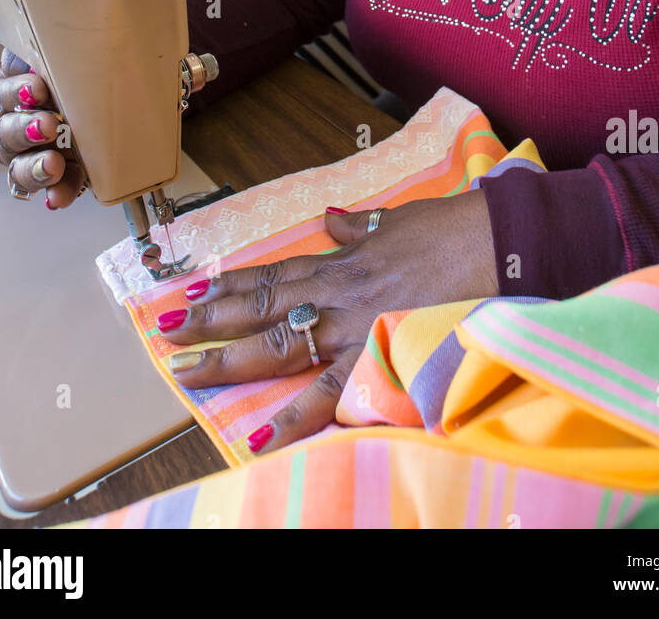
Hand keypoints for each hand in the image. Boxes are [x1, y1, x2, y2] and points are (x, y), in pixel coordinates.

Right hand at [0, 48, 83, 207]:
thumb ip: (40, 49)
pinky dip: (58, 192)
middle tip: (49, 125)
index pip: (0, 97)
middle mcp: (5, 129)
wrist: (92, 92)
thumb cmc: (63, 70)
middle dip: (25, 131)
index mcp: (2, 95)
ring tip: (54, 165)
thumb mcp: (47, 53)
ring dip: (37, 168)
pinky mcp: (49, 176)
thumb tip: (45, 33)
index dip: (15, 95)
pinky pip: (49, 188)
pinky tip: (60, 197)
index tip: (39, 89)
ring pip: (19, 168)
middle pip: (5, 135)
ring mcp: (24, 157)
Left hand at [161, 195, 499, 453]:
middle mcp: (336, 291)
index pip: (271, 275)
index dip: (227, 286)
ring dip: (230, 360)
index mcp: (340, 261)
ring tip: (186, 377)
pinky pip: (327, 393)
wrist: (496, 243)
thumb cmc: (453, 229)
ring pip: (279, 345)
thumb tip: (331, 221)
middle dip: (210, 322)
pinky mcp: (377, 353)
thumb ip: (359, 228)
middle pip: (261, 309)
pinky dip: (292, 418)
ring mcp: (353, 323)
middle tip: (162, 333)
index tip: (187, 292)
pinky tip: (258, 437)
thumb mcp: (398, 220)